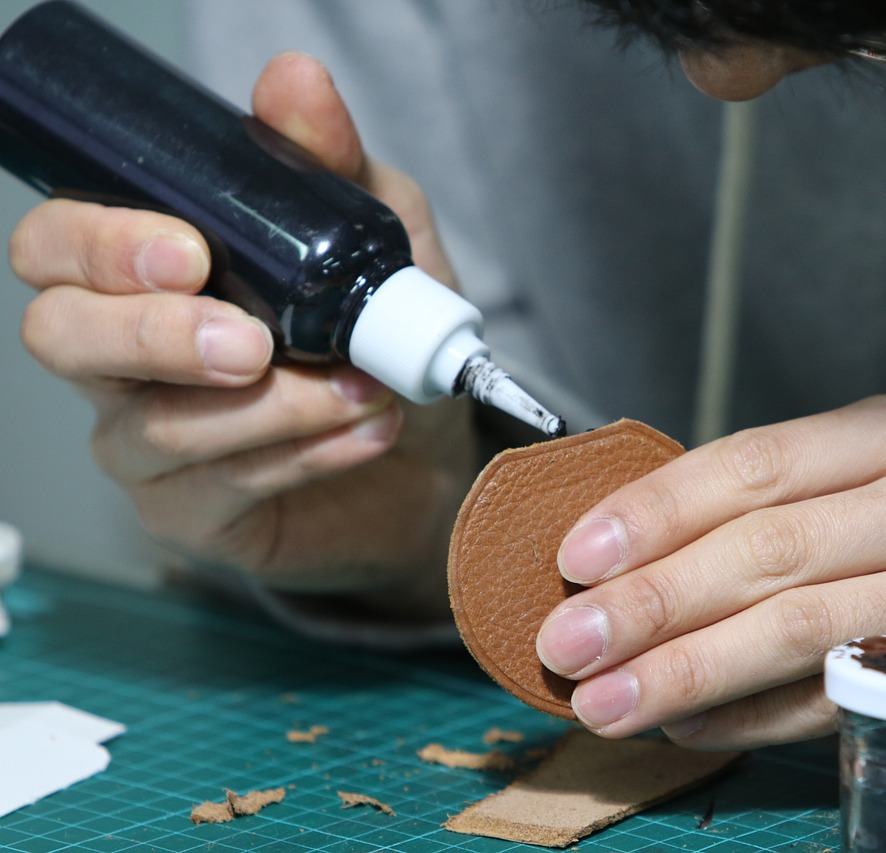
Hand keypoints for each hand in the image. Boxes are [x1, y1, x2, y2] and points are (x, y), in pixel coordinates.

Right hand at [13, 53, 473, 617]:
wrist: (435, 450)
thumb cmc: (383, 336)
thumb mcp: (379, 237)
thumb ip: (331, 166)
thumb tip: (294, 82)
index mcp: (148, 276)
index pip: (57, 248)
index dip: (97, 244)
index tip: (189, 253)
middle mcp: (125, 359)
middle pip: (62, 338)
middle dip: (154, 336)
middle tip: (253, 343)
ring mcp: (149, 442)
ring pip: (154, 427)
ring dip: (276, 406)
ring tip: (366, 388)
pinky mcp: (192, 512)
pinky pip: (219, 487)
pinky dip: (304, 455)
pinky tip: (368, 431)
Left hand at [536, 384, 885, 774]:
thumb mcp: (873, 488)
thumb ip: (771, 509)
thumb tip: (618, 563)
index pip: (758, 461)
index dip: (657, 511)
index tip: (577, 556)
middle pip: (772, 548)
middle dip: (653, 601)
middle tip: (568, 641)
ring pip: (803, 627)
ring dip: (688, 670)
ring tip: (607, 700)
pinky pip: (841, 696)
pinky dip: (752, 716)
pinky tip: (689, 724)